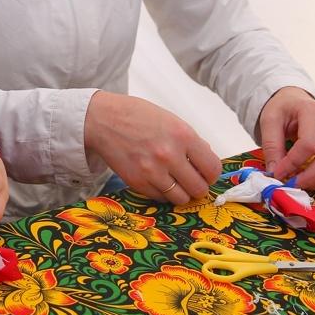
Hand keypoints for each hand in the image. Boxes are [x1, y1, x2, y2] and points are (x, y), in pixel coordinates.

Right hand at [84, 92, 222, 205]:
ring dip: (180, 192)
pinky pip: (160, 198)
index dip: (211, 173)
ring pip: (181, 198)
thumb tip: (206, 161)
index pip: (212, 169)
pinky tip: (157, 179)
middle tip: (190, 179)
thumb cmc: (136, 116)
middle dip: (197, 186)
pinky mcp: (137, 182)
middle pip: (199, 188)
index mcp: (183, 135)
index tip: (205, 173)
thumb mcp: (170, 120)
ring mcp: (153, 171)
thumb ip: (190, 142)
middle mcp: (170, 155)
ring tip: (173, 181)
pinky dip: (162, 193)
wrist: (102, 119)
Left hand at [258, 87, 314, 188]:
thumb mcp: (269, 121)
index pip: (309, 144)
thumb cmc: (283, 109)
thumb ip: (271, 146)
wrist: (295, 101)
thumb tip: (275, 171)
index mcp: (314, 112)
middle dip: (310, 176)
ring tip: (298, 183)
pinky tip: (308, 178)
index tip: (277, 174)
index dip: (293, 163)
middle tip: (290, 184)